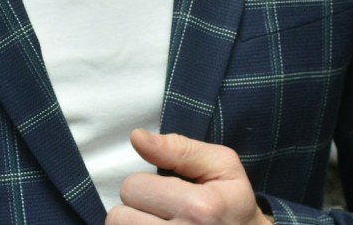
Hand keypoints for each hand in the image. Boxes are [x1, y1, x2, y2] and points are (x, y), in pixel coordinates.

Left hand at [105, 129, 272, 223]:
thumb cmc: (234, 204)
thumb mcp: (222, 166)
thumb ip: (179, 148)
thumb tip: (137, 137)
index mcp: (198, 208)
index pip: (132, 187)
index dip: (146, 184)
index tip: (167, 191)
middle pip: (119, 217)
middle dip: (137, 209)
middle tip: (162, 211)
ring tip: (157, 224)